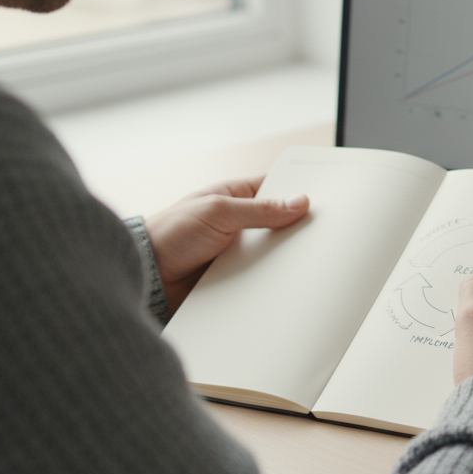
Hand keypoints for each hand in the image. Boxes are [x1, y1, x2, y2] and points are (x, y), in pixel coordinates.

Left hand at [144, 176, 308, 313]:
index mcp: (235, 197)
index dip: (300, 192)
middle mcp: (239, 223)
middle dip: (297, 230)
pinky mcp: (235, 277)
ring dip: (284, 259)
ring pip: (274, 254)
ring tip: (309, 264)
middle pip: (281, 224)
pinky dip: (271, 281)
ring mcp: (238, 251)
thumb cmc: (171, 233)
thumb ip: (260, 209)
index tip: (326, 199)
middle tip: (322, 236)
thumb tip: (299, 202)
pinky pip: (261, 278)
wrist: (146, 276)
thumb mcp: (219, 212)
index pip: (277, 188)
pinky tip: (286, 285)